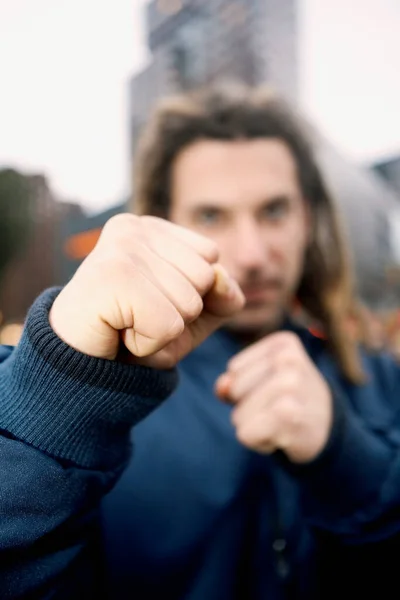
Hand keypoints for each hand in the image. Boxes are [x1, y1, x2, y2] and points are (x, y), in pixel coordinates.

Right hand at [50, 214, 243, 368]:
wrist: (77, 363)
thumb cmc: (133, 333)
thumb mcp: (191, 316)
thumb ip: (222, 296)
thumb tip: (224, 281)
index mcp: (152, 228)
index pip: (210, 256)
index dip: (190, 294)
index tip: (147, 301)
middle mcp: (134, 228)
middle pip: (204, 279)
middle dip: (178, 314)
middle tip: (134, 317)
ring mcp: (121, 248)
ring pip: (190, 304)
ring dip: (162, 332)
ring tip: (125, 325)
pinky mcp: (112, 277)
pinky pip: (168, 326)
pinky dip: (148, 345)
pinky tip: (117, 333)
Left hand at [215, 332, 332, 462]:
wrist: (329, 432)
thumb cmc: (291, 402)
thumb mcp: (264, 382)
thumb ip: (234, 380)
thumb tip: (223, 387)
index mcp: (283, 343)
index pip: (234, 370)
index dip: (247, 389)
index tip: (277, 393)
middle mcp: (288, 359)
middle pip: (234, 391)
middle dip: (249, 408)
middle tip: (281, 410)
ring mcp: (289, 384)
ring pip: (238, 415)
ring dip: (255, 427)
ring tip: (283, 422)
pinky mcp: (287, 413)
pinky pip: (245, 434)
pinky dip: (259, 443)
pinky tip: (283, 436)